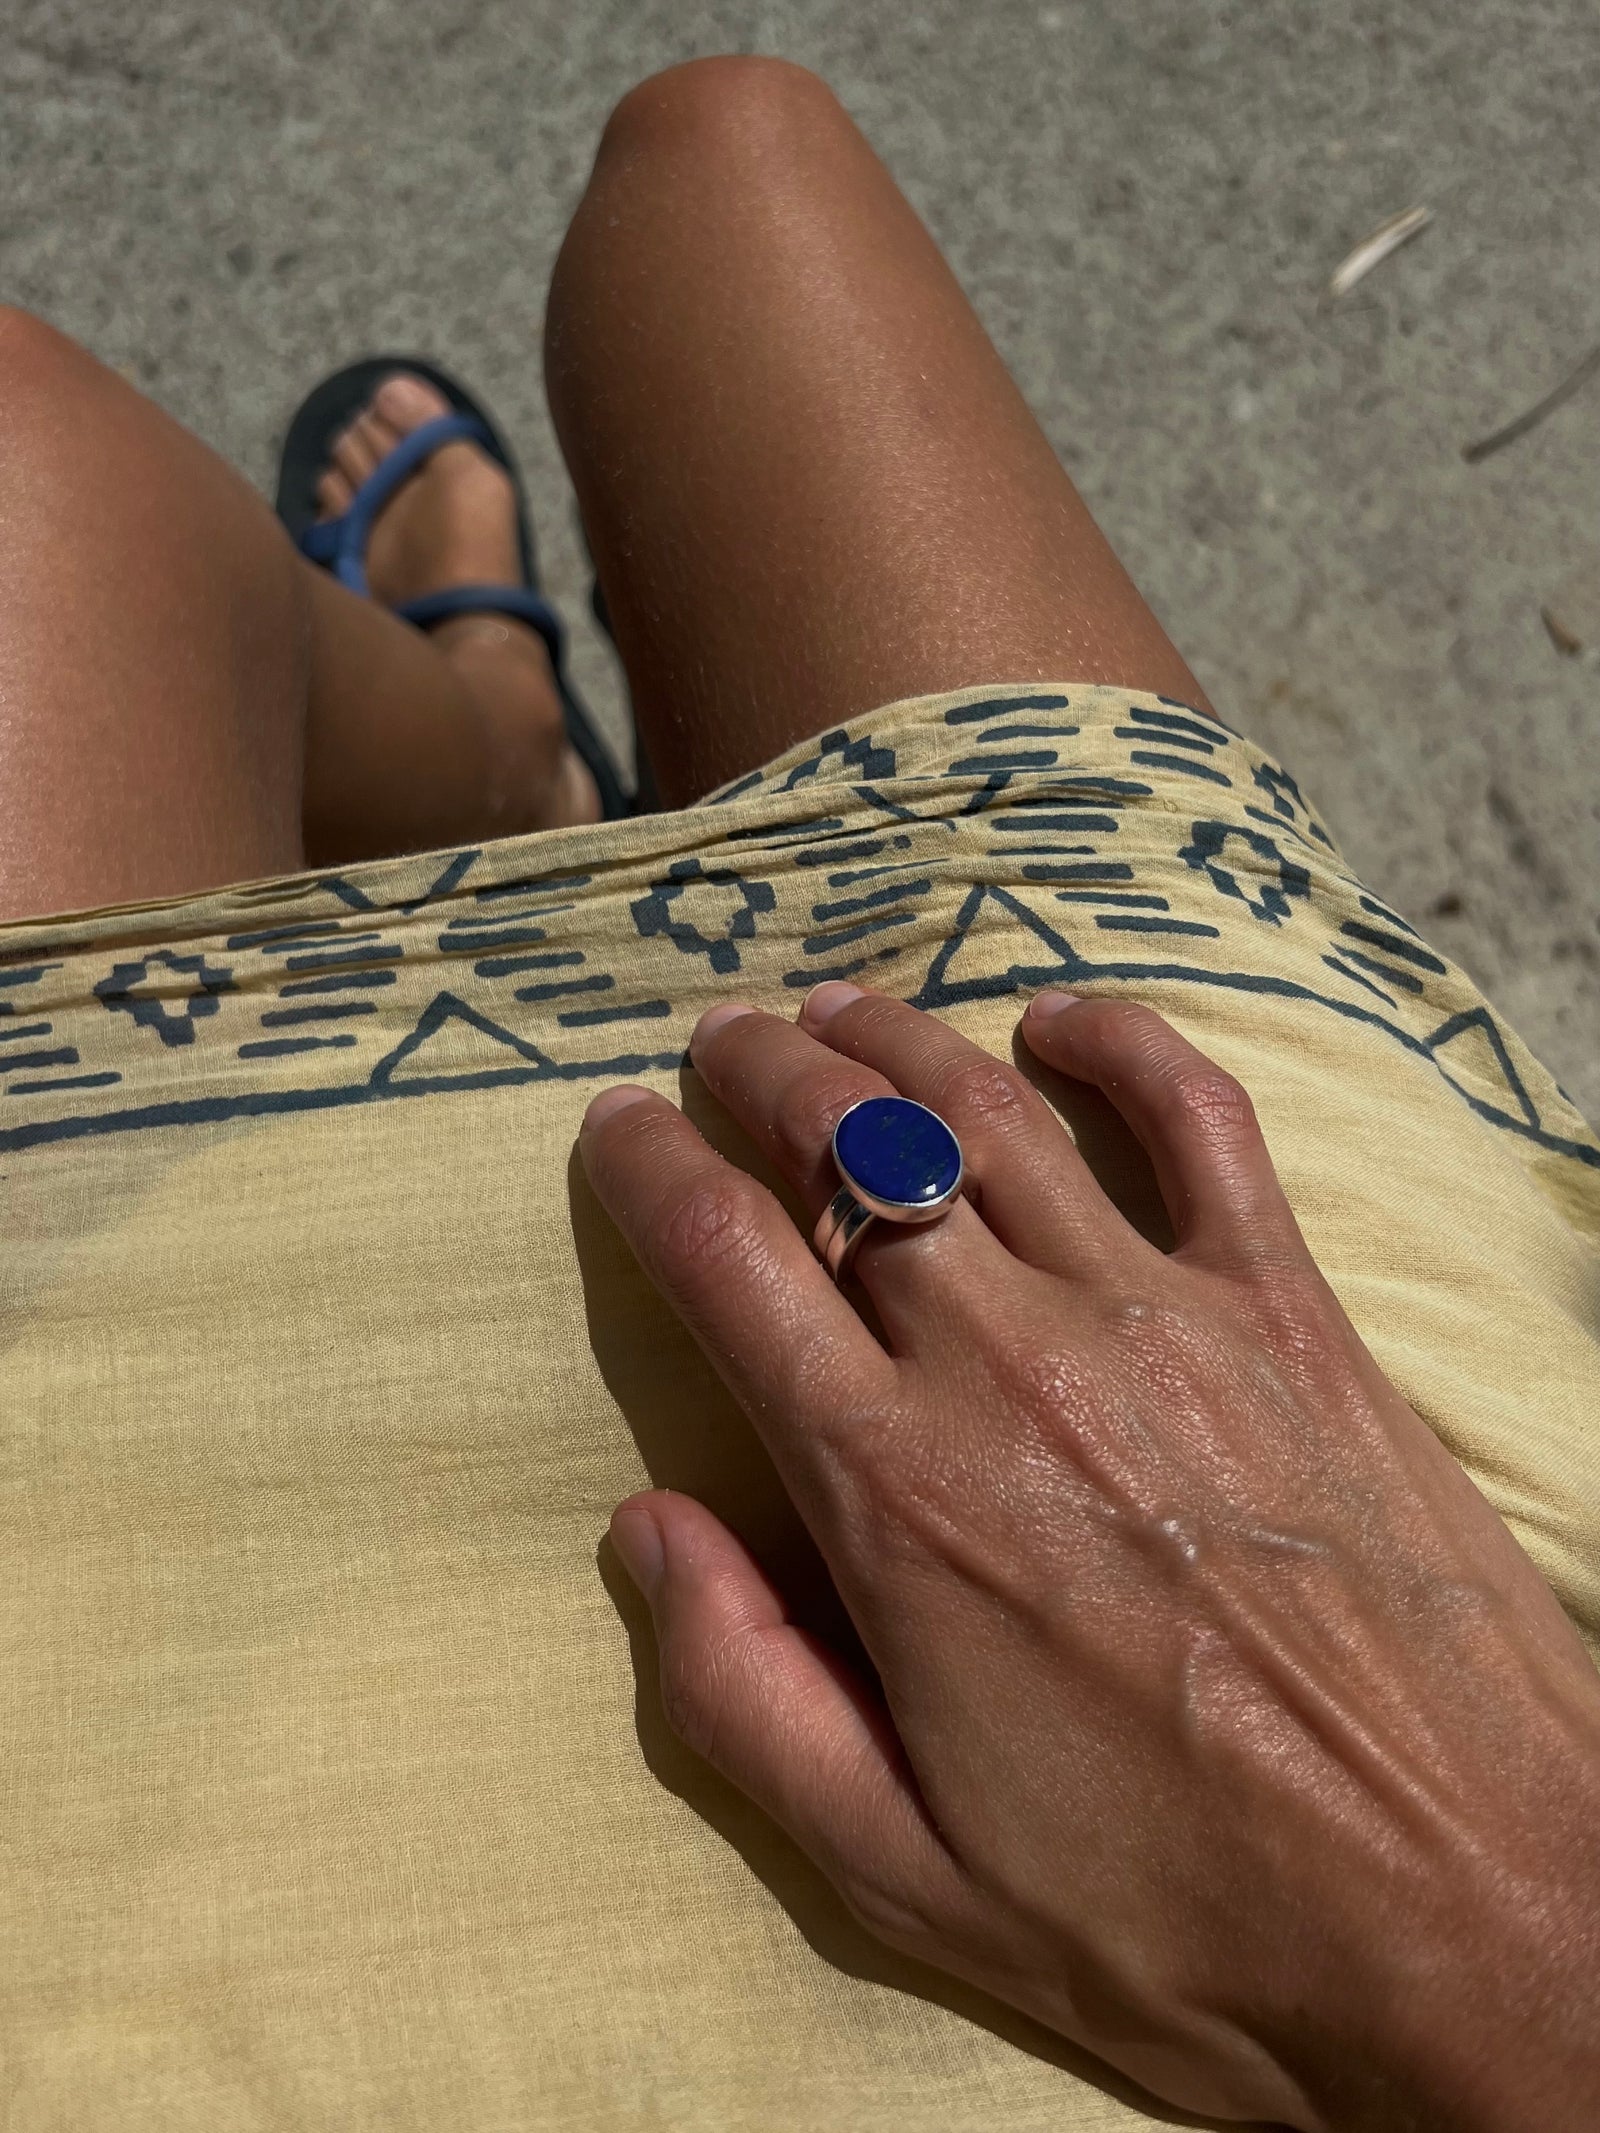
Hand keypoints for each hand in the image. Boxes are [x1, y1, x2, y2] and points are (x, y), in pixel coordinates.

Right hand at [579, 985, 1599, 2129]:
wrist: (1466, 1911)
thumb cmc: (1182, 1910)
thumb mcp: (904, 1873)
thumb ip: (740, 1693)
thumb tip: (642, 1525)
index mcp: (897, 1492)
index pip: (726, 1258)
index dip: (645, 1168)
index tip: (612, 1127)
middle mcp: (1016, 1366)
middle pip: (847, 1149)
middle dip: (754, 1073)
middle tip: (712, 1043)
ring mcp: (1164, 1318)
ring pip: (990, 1111)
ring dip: (892, 1037)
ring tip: (833, 1007)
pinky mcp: (1291, 1310)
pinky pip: (1199, 1121)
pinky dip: (1125, 1044)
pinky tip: (1061, 1020)